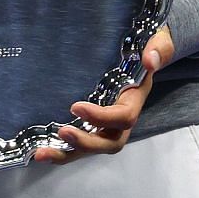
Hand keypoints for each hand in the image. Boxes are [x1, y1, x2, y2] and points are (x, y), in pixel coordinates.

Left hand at [34, 26, 172, 162]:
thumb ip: (158, 49)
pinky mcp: (92, 124)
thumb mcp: (158, 43)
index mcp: (135, 100)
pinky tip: (39, 150)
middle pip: (108, 142)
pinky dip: (61, 149)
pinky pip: (79, 141)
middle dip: (85, 142)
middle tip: (62, 132)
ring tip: (41, 154)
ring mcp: (106, 124)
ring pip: (91, 147)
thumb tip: (151, 59)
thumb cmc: (148, 49)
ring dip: (67, 153)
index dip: (102, 117)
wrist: (144, 55)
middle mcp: (121, 118)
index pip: (123, 118)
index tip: (76, 107)